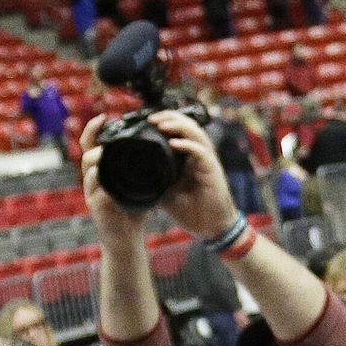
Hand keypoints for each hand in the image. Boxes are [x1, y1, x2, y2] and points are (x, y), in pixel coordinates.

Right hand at [78, 113, 148, 242]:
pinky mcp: (96, 208)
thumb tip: (158, 143)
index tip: (103, 117)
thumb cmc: (132, 210)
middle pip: (86, 153)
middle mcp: (94, 179)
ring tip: (105, 154)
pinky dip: (102, 186)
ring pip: (88, 171)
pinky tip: (109, 181)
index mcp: (103, 170)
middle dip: (93, 141)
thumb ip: (142, 165)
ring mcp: (93, 193)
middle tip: (105, 134)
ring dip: (96, 161)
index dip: (94, 129)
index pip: (93, 145)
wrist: (127, 239)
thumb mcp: (139, 182)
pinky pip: (96, 194)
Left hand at [146, 109, 241, 240]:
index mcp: (188, 157)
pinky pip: (200, 152)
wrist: (211, 228)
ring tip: (161, 125)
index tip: (146, 122)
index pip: (179, 130)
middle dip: (169, 117)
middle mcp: (199, 154)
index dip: (165, 122)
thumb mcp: (166, 193)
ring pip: (195, 133)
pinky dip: (187, 146)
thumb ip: (154, 180)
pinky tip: (174, 144)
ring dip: (177, 126)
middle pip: (187, 125)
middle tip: (151, 118)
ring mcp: (206, 160)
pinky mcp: (212, 170)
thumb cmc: (193, 210)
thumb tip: (133, 175)